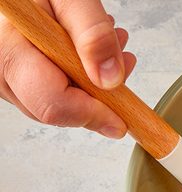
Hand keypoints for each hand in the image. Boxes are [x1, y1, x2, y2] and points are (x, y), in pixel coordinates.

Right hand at [0, 0, 135, 137]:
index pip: (52, 103)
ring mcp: (8, 78)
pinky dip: (81, 80)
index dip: (92, 115)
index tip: (121, 120)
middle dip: (99, 94)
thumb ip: (93, 34)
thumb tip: (110, 79)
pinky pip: (53, 93)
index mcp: (10, 49)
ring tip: (111, 46)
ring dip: (94, 84)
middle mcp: (3, 69)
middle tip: (123, 59)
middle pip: (58, 110)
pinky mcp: (18, 80)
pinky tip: (93, 54)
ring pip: (59, 104)